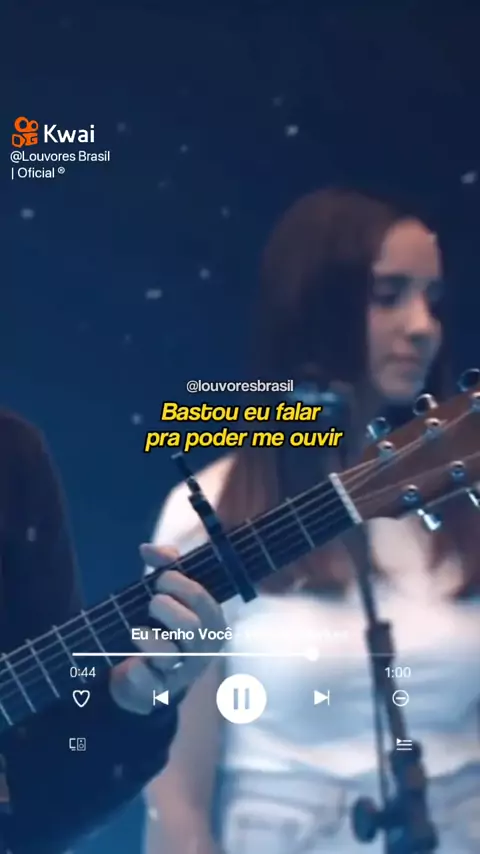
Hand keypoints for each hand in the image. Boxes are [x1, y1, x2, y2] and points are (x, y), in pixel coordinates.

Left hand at [109, 544, 225, 714]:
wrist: (143, 672)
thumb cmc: (162, 622)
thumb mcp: (170, 590)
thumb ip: (165, 564)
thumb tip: (147, 549)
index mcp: (212, 620)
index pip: (201, 598)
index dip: (177, 583)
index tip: (160, 579)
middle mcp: (203, 647)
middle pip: (190, 626)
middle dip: (164, 608)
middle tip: (152, 604)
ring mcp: (183, 671)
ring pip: (170, 655)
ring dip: (148, 639)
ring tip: (136, 631)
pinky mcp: (161, 691)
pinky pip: (151, 682)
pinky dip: (139, 670)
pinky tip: (132, 661)